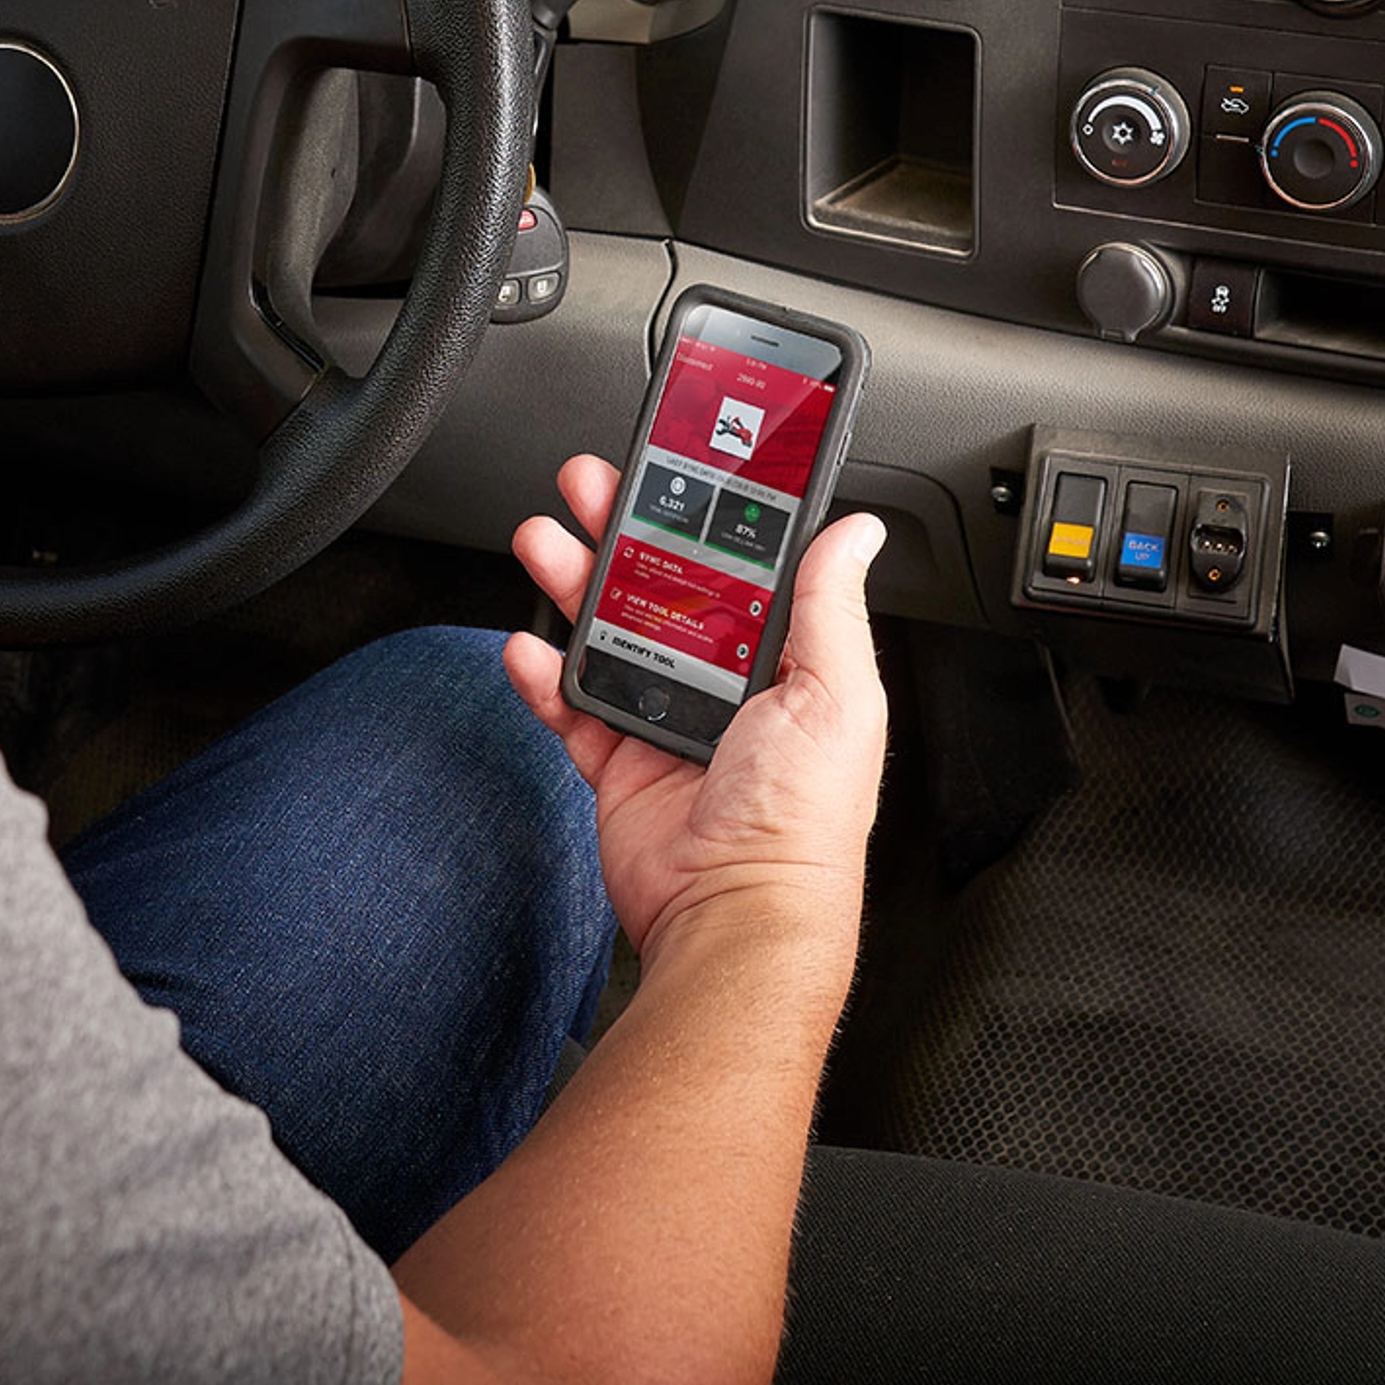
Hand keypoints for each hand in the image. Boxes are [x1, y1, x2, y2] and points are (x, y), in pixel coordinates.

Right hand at [505, 455, 887, 967]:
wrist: (735, 914)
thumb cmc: (801, 823)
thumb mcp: (837, 696)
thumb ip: (832, 606)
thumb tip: (858, 532)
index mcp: (783, 664)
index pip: (736, 568)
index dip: (702, 516)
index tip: (675, 470)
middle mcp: (725, 688)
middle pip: (659, 585)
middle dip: (620, 530)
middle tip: (588, 485)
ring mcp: (667, 724)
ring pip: (607, 633)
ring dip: (571, 584)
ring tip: (543, 540)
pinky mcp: (620, 764)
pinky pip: (570, 708)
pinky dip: (542, 676)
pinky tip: (526, 646)